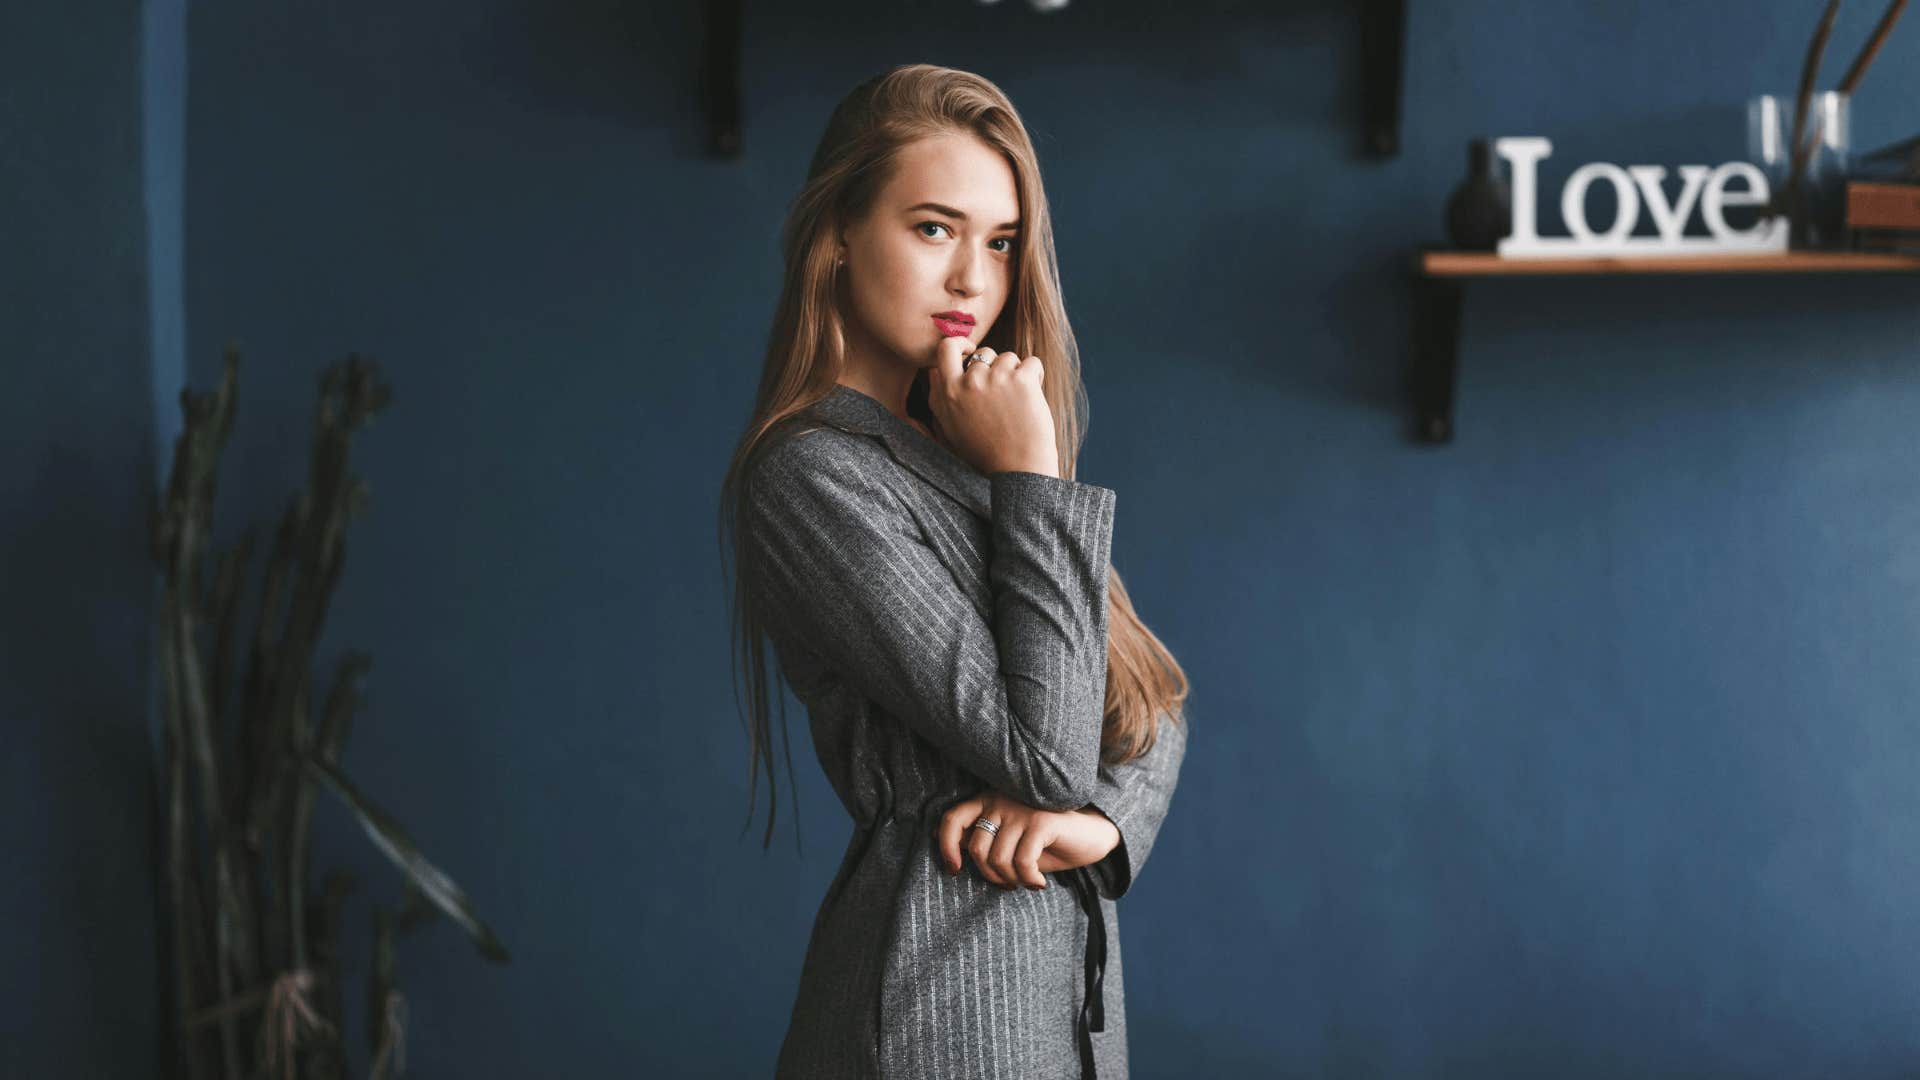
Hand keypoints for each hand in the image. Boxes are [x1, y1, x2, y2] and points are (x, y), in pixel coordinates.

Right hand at [928, 335, 1059, 478]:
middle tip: (1004, 396)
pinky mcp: (1022, 379)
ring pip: (1009, 358)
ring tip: (1018, 403)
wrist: (1018, 470)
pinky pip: (1033, 363)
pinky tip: (1033, 399)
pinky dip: (1036, 377)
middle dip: (996, 368)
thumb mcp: (950, 428)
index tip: (971, 350)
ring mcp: (996, 378)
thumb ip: (938, 398)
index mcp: (948, 392)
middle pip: (984, 354)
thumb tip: (933, 371)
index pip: (946, 349)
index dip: (961, 345)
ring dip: (1016, 373)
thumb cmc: (985, 453)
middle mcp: (969, 382)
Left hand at [935, 791, 1120, 890]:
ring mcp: (1021, 809)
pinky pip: (1022, 862)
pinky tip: (1038, 883)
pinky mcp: (1041, 821)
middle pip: (976, 848)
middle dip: (990, 876)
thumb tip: (938, 841)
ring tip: (1026, 881)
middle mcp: (1001, 799)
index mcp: (988, 801)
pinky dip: (1029, 880)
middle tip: (1008, 884)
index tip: (955, 870)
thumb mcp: (1008, 843)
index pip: (951, 819)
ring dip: (1012, 880)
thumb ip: (980, 840)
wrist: (1090, 836)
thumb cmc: (1045, 842)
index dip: (945, 847)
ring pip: (998, 859)